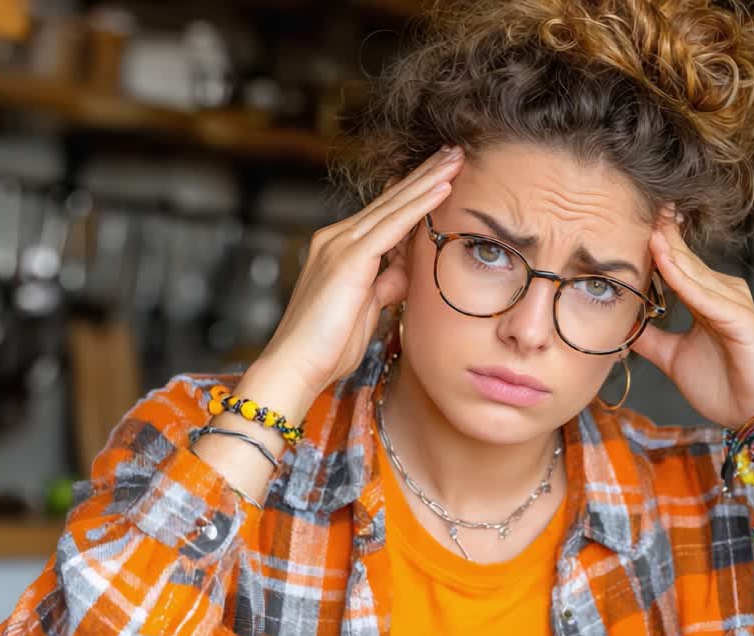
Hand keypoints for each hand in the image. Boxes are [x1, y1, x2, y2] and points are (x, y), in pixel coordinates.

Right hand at [253, 146, 463, 400]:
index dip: (415, 192)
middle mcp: (337, 239)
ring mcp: (341, 245)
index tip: (442, 174)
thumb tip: (405, 271)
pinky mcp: (349, 258)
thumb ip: (385, 285)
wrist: (296, 366)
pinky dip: (420, 205)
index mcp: (341, 250)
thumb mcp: (367, 308)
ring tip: (456, 157)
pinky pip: (392, 224)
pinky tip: (443, 187)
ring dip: (428, 179)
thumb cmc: (328, 346)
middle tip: (454, 151)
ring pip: (394, 205)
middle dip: (424, 174)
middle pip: (391, 200)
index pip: (386, 213)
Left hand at [630, 204, 753, 429]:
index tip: (633, 217)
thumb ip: (650, 338)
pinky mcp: (739, 317)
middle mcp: (722, 293)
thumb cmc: (723, 385)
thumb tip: (622, 323)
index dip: (658, 240)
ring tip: (645, 225)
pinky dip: (682, 278)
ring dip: (668, 249)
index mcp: (707, 298)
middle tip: (639, 204)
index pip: (678, 262)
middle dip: (662, 233)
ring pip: (692, 271)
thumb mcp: (672, 356)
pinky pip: (704, 295)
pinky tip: (663, 261)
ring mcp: (732, 302)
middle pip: (684, 258)